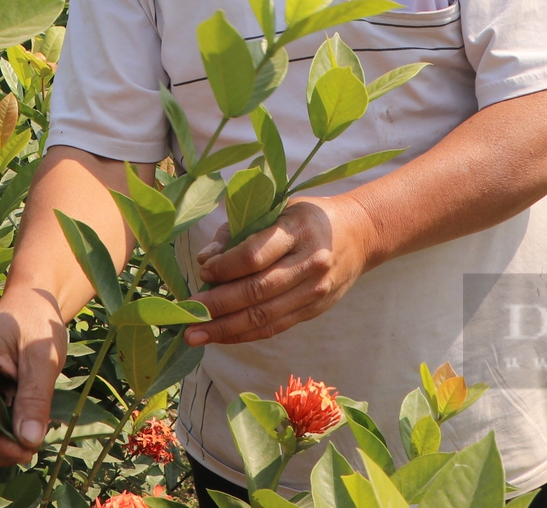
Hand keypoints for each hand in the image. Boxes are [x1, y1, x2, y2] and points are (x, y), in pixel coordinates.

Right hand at [0, 288, 67, 465]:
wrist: (30, 299)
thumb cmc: (35, 319)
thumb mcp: (42, 356)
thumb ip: (34, 397)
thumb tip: (28, 441)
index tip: (28, 451)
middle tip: (34, 449)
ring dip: (0, 442)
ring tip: (32, 437)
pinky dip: (2, 430)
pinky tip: (25, 424)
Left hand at [185, 196, 378, 346]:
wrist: (360, 235)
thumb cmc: (309, 217)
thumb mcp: (279, 209)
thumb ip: (239, 232)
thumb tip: (204, 260)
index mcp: (298, 230)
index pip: (255, 255)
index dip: (224, 267)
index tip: (202, 271)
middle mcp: (310, 263)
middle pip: (256, 291)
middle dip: (216, 305)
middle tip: (186, 312)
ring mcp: (314, 291)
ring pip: (264, 316)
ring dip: (225, 329)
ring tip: (194, 334)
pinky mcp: (314, 310)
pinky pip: (275, 327)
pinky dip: (244, 334)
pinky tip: (221, 336)